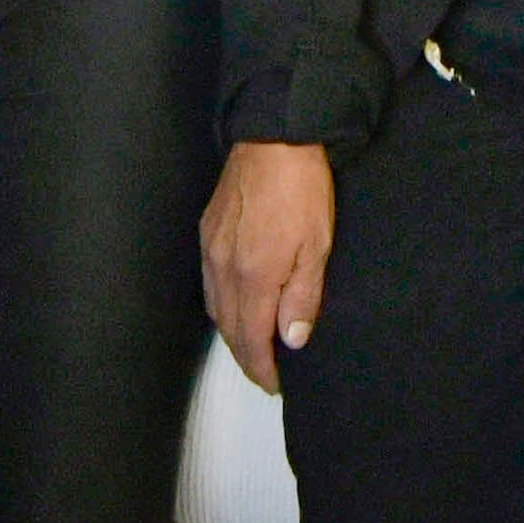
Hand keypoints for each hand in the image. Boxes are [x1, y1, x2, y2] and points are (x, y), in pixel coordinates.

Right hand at [202, 140, 337, 392]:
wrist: (274, 137)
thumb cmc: (303, 190)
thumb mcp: (317, 246)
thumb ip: (302, 296)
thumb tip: (290, 339)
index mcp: (253, 277)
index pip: (251, 340)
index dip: (262, 368)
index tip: (275, 385)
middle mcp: (223, 268)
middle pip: (229, 329)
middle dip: (246, 357)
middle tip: (265, 373)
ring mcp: (210, 249)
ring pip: (215, 308)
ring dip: (232, 333)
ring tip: (253, 347)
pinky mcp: (207, 231)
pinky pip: (209, 283)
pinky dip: (221, 305)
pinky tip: (235, 305)